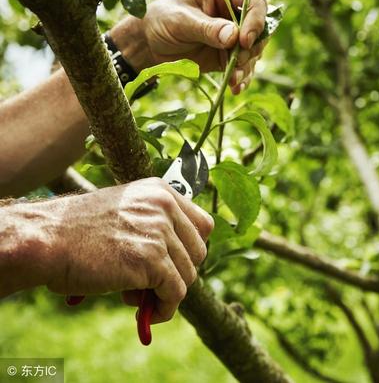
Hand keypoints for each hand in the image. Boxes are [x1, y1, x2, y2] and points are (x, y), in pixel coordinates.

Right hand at [8, 178, 213, 323]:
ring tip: (133, 294)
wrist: (46, 240)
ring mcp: (160, 232)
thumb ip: (155, 225)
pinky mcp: (152, 260)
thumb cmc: (78, 232)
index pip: (203, 225)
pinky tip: (145, 314)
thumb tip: (183, 261)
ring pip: (188, 275)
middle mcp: (165, 206)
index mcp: (160, 191)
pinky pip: (175, 293)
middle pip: (199, 252)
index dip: (190, 249)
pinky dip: (164, 309)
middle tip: (147, 282)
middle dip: (177, 272)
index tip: (173, 263)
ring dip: (165, 292)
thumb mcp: (125, 211)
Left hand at [111, 0, 268, 94]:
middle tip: (236, 62)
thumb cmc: (162, 21)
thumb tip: (233, 36)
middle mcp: (234, 14)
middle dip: (252, 49)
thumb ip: (206, 28)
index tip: (244, 41)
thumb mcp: (180, 21)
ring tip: (232, 79)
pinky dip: (242, 78)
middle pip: (261, 30)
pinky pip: (244, 68)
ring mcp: (234, 37)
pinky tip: (235, 87)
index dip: (255, 21)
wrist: (150, 44)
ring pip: (255, 51)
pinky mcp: (230, 56)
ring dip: (247, 66)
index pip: (254, 2)